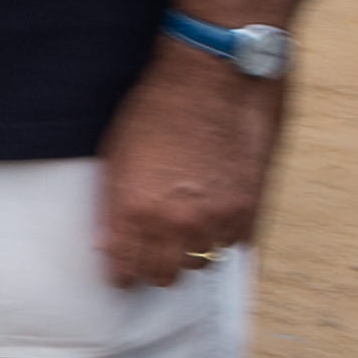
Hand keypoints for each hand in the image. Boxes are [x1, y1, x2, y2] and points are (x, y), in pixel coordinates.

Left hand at [100, 47, 282, 286]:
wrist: (209, 80)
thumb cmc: (155, 111)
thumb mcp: (115, 157)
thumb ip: (112, 206)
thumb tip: (108, 243)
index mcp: (134, 211)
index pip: (126, 271)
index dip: (122, 273)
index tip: (123, 272)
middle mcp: (176, 223)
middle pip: (165, 276)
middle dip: (155, 267)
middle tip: (153, 254)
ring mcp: (216, 217)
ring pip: (202, 262)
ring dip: (192, 250)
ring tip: (185, 229)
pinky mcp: (250, 207)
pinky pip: (235, 243)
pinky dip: (225, 234)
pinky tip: (214, 215)